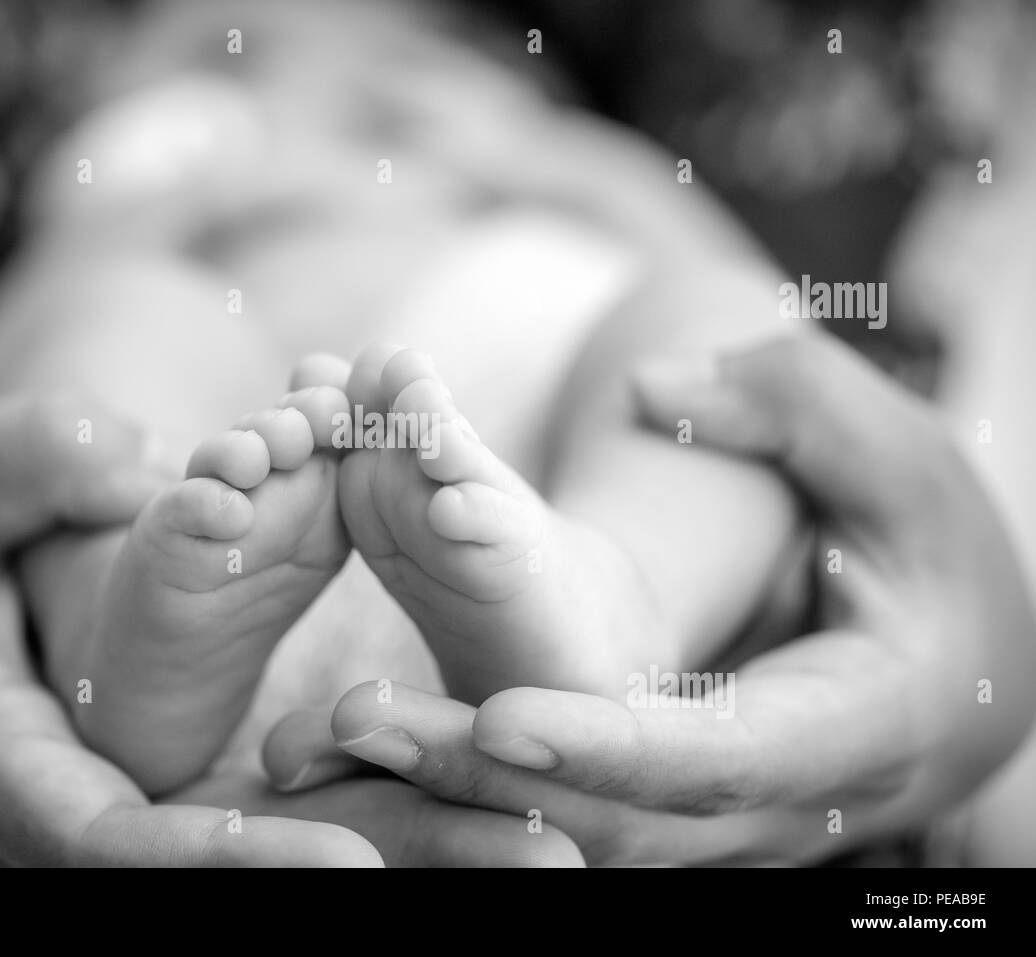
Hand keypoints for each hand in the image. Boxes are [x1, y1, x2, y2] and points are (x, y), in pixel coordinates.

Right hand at [0, 394, 580, 865]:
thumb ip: (8, 477)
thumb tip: (126, 456)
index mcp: (17, 779)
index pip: (128, 848)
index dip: (240, 863)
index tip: (355, 868)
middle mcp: (107, 814)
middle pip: (254, 866)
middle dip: (397, 862)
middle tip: (541, 861)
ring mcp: (166, 794)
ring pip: (301, 832)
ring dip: (427, 837)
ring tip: (555, 840)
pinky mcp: (207, 763)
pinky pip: (307, 786)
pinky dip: (396, 783)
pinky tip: (497, 785)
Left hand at [264, 334, 1035, 863]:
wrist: (938, 657)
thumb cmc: (925, 550)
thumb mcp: (894, 464)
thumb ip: (795, 409)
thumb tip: (660, 382)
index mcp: (839, 731)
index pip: (710, 764)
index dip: (602, 747)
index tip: (498, 715)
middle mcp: (760, 805)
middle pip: (606, 820)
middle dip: (476, 778)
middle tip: (352, 719)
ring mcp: (702, 820)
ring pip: (562, 834)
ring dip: (440, 796)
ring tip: (317, 742)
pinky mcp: (655, 804)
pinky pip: (551, 813)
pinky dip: (457, 792)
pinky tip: (356, 754)